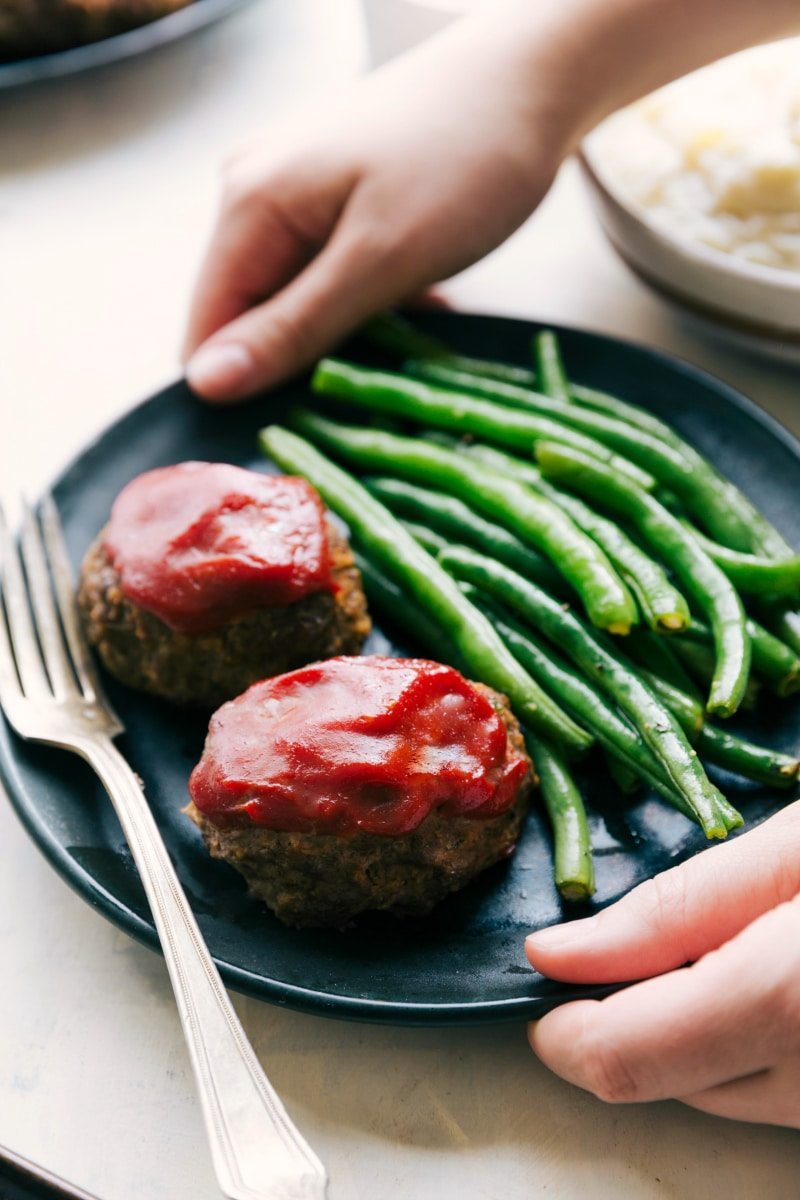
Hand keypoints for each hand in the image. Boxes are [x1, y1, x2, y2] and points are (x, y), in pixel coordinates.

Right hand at [181, 7, 587, 400]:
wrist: (537, 75)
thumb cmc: (467, 160)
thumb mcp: (381, 260)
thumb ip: (293, 327)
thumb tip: (205, 385)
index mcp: (249, 203)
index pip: (205, 332)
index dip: (243, 391)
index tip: (301, 430)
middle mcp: (256, 192)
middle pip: (251, 317)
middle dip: (305, 361)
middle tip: (374, 379)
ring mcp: (297, 191)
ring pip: (298, 300)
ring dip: (347, 334)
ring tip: (408, 330)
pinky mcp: (336, 195)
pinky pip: (332, 273)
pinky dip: (370, 302)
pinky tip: (420, 300)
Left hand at [525, 801, 799, 1126]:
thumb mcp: (794, 849)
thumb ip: (676, 908)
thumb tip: (560, 953)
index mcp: (791, 997)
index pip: (629, 1054)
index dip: (563, 1023)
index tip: (546, 969)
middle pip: (665, 1081)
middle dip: (628, 1012)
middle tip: (650, 937)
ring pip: (719, 1094)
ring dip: (692, 1031)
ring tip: (738, 941)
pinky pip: (773, 1093)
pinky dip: (748, 1044)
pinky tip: (774, 971)